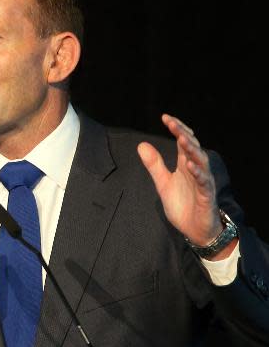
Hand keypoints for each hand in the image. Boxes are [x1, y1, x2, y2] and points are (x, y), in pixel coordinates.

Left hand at [137, 114, 234, 256]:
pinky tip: (189, 165)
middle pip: (192, 146)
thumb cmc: (182, 205)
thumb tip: (141, 144)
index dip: (176, 128)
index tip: (165, 117)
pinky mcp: (206, 195)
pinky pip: (203, 182)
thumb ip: (154, 165)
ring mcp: (203, 181)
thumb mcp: (163, 183)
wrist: (194, 230)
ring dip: (191, 149)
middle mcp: (196, 169)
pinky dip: (197, 173)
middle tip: (172, 122)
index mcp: (186, 164)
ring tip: (182, 138)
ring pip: (200, 161)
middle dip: (183, 133)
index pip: (183, 141)